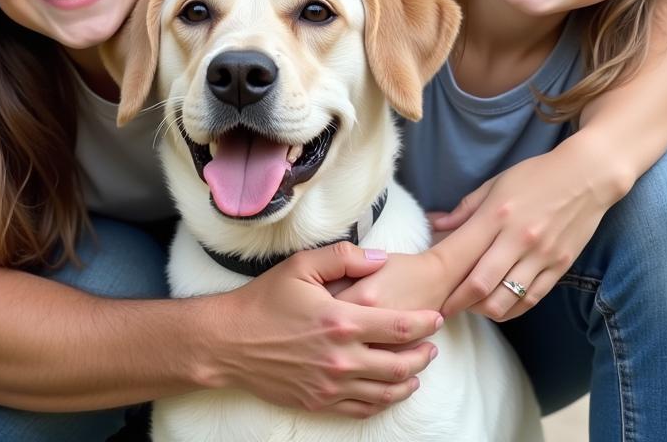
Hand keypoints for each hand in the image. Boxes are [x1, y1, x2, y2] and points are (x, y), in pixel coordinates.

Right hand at [210, 242, 442, 418]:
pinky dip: (383, 401)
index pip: (401, 327)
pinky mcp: (319, 402)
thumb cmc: (265, 300)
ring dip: (409, 380)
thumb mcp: (301, 265)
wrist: (229, 341)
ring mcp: (331, 385)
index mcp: (341, 321)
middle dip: (424, 354)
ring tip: (418, 369)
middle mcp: (341, 358)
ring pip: (386, 392)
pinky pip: (362, 409)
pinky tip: (389, 390)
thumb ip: (345, 257)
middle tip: (433, 345)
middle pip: (401, 364)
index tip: (437, 317)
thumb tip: (380, 258)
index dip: (425, 323)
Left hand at [428, 141, 622, 321]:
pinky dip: (512, 309)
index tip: (431, 291)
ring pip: (507, 299)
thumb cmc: (535, 175)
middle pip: (481, 285)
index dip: (444, 280)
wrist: (586, 176)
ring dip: (483, 310)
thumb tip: (435, 225)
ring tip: (471, 306)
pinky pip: (532, 299)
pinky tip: (498, 306)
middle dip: (458, 303)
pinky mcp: (560, 267)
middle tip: (444, 309)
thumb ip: (465, 209)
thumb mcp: (495, 184)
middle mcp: (519, 239)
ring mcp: (542, 256)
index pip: (463, 256)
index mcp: (497, 215)